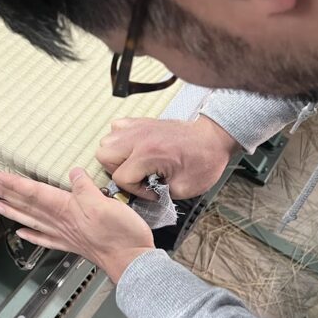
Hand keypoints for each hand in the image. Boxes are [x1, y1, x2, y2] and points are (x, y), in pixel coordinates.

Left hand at [0, 168, 154, 282]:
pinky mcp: (74, 244)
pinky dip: (32, 235)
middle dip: (6, 194)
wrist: (131, 260)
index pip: (34, 192)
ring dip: (13, 211)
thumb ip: (85, 187)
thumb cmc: (120, 234)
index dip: (13, 183)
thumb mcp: (104, 202)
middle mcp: (61, 222)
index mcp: (67, 208)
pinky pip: (46, 239)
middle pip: (28, 205)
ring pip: (32, 220)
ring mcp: (66, 234)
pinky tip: (22, 233)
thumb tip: (73, 173)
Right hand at [96, 116, 239, 199]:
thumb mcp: (183, 188)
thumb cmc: (203, 162)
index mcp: (149, 154)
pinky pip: (117, 128)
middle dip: (116, 171)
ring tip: (134, 163)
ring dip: (116, 155)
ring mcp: (138, 127)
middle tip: (136, 176)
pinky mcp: (141, 122)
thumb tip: (146, 194)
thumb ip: (159, 194)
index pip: (121, 177)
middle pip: (103, 155)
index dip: (134, 190)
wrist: (213, 138)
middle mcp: (139, 138)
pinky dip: (120, 140)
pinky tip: (134, 149)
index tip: (150, 191)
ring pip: (107, 140)